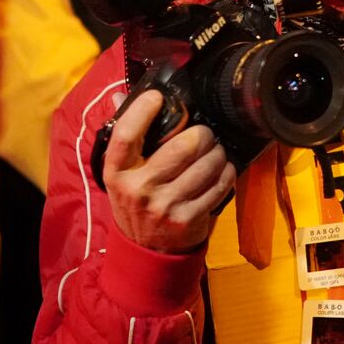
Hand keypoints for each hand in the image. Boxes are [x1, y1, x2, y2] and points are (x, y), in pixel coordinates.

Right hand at [103, 90, 236, 253]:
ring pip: (207, 164)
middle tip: (205, 133)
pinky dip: (227, 172)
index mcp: (117, 172)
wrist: (145, 250)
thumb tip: (122, 94)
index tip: (158, 97)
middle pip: (182, 146)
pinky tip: (222, 169)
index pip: (126, 135)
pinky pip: (220, 184)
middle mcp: (139, 189)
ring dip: (218, 152)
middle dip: (202, 134)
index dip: (142, 111)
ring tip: (215, 150)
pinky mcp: (189, 218)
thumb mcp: (121, 172)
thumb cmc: (135, 200)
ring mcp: (165, 206)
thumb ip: (124, 135)